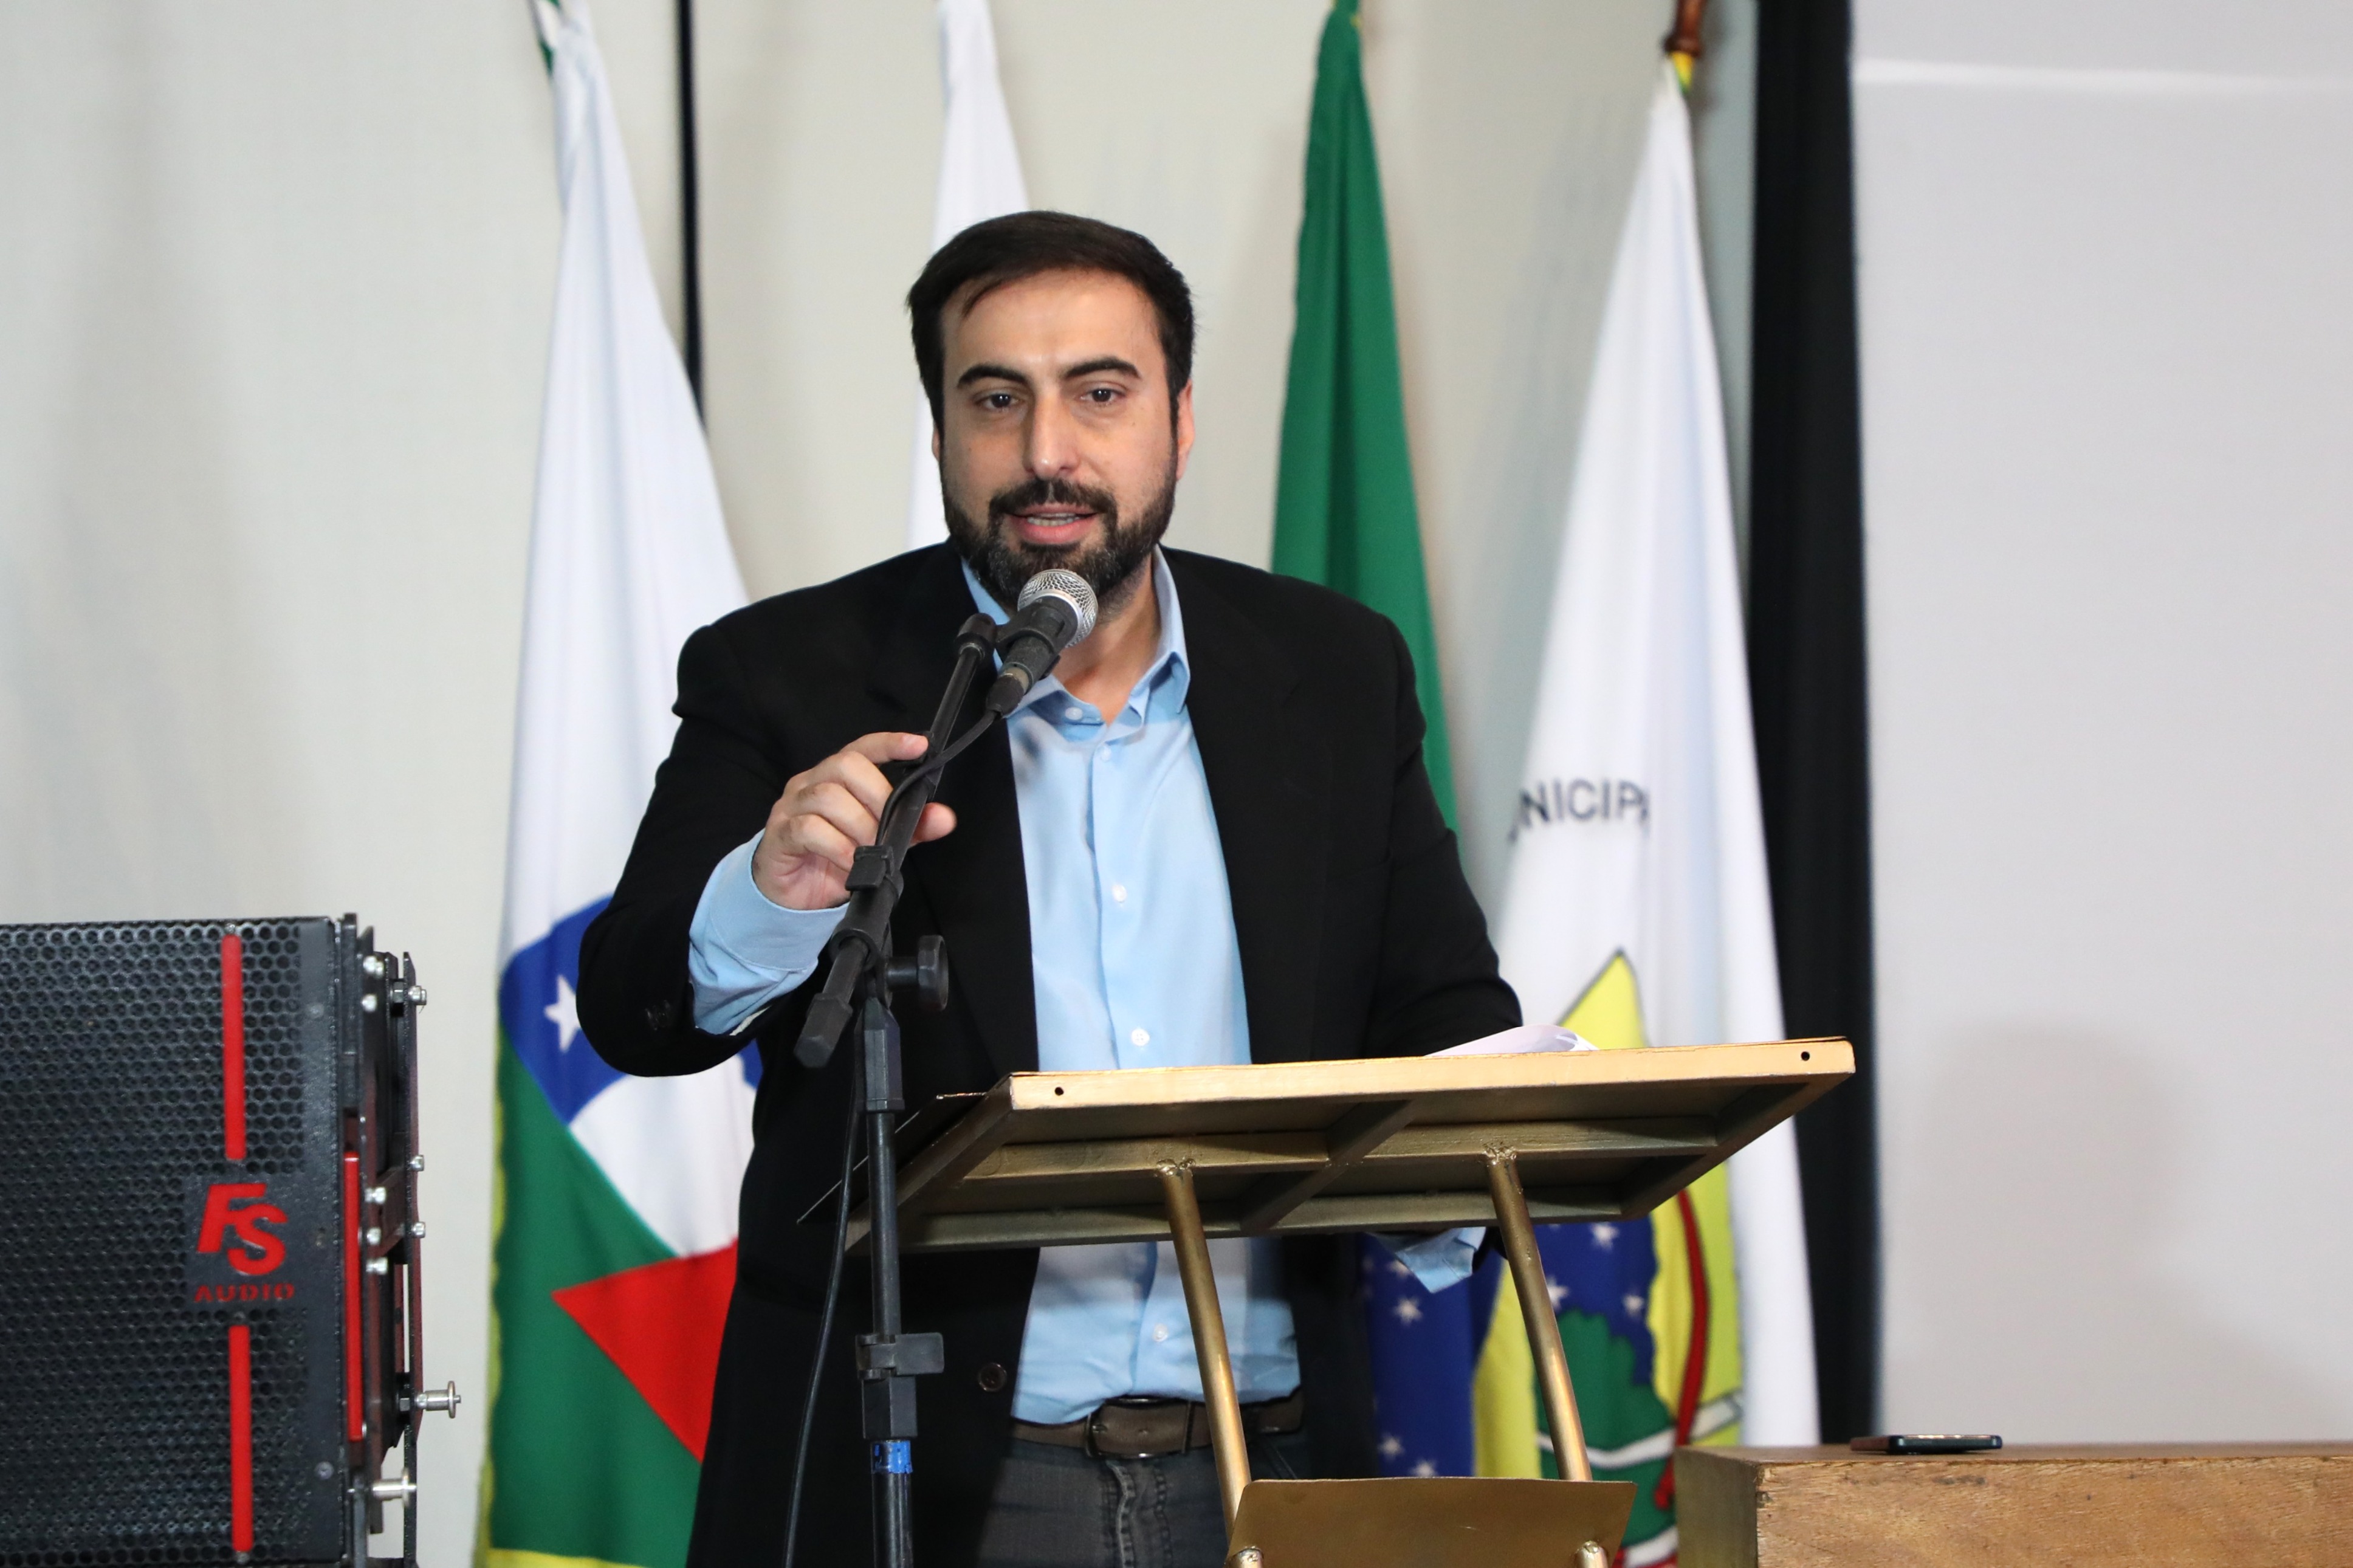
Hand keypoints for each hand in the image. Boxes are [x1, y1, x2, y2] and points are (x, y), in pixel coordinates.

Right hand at [752, 732, 956, 909]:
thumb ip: (910, 828)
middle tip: (888, 829)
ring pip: (828, 796)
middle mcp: (810, 783)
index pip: (861, 748)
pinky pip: (809, 828)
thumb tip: (944, 818)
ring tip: (868, 850)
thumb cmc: (834, 860)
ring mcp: (791, 806)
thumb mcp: (879, 844)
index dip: (889, 743)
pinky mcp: (779, 834)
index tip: (920, 746)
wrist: (794, 895)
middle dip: (877, 796)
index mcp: (834, 778)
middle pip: (845, 765)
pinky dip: (838, 846)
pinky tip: (849, 861)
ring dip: (859, 826)